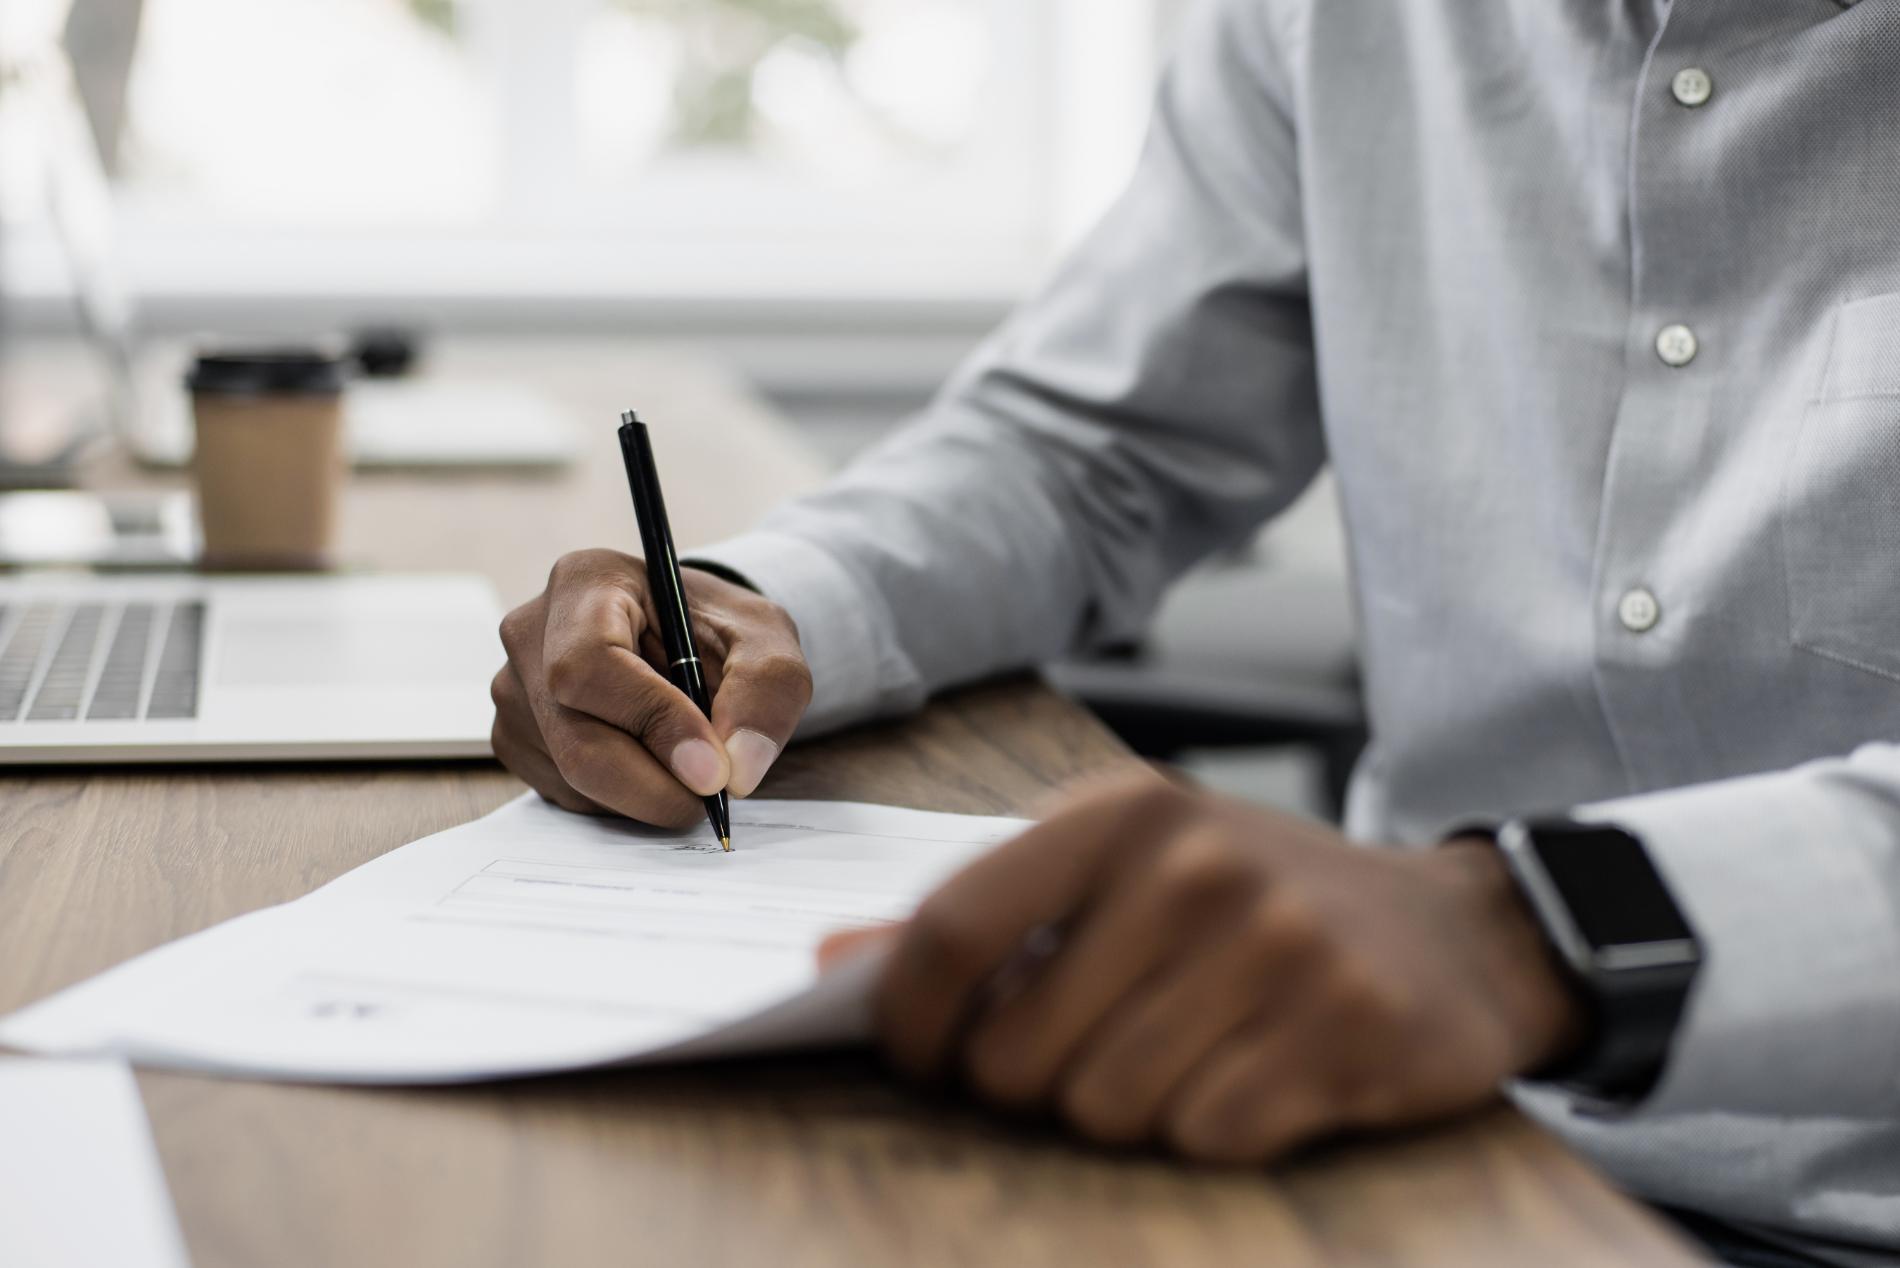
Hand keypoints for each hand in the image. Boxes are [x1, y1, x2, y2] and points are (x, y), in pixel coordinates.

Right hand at [491, 550, 811, 825]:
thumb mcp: (766, 640)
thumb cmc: (719, 632)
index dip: (653, 723)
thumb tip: (738, 767)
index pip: (590, 664)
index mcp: (583, 582)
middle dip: (655, 784)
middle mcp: (530, 634)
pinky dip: (622, 800)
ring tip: (688, 759)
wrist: (688, 642)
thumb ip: (766, 690)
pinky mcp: (515, 740)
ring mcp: (514, 691)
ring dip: (646, 793)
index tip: (714, 768)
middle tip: (714, 794)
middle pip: (575, 738)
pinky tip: (652, 762)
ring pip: (572, 776)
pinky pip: (565, 795)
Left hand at [821, 773, 1584, 1163]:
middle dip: (1035, 1085)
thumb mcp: (1119, 872)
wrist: (1452, 931)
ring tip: (1190, 1053)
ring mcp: (1280, 946)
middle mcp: (1196, 867)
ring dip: (1131, 1108)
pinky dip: (1216, 1128)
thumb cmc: (1250, 902)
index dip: (909, 1021)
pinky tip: (1262, 1074)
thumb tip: (833, 964)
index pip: (952, 931)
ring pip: (1107, 1110)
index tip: (921, 1059)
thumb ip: (980, 917)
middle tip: (1093, 1053)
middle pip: (1019, 1054)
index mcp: (1120, 813)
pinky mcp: (1349, 1030)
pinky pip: (1206, 1139)